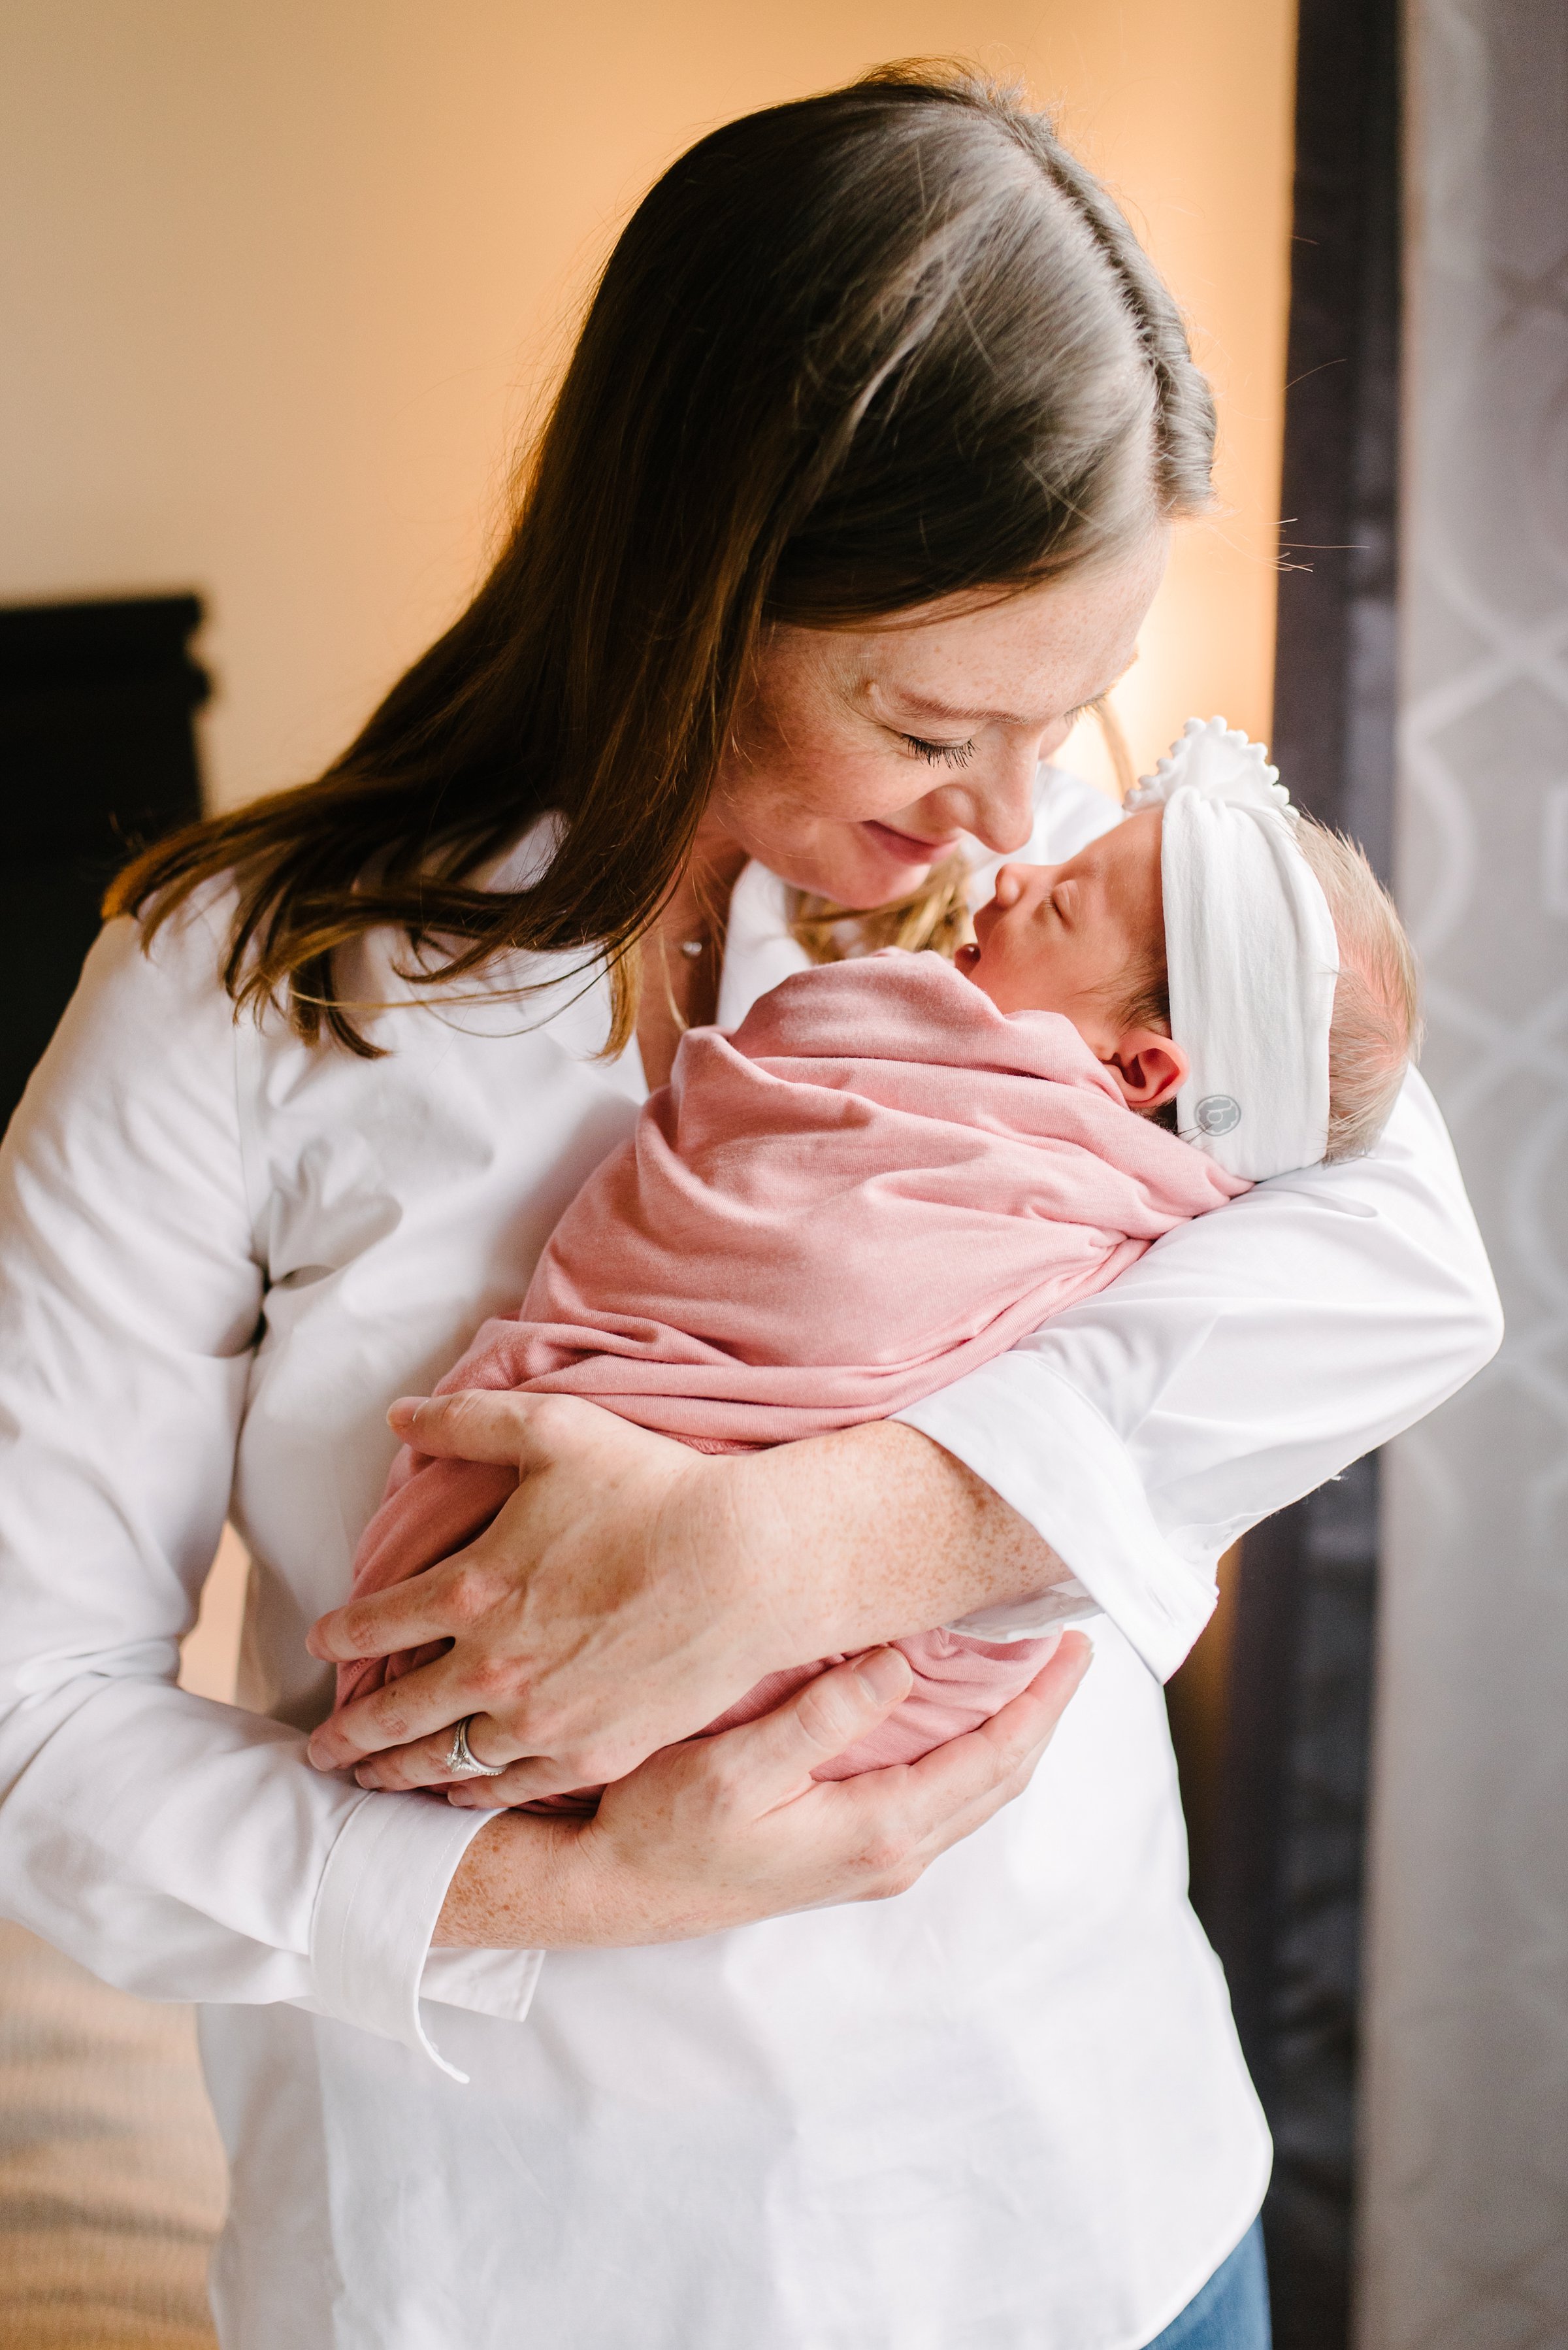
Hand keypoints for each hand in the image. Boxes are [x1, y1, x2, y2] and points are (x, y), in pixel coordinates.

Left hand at [306, 1388, 1069, 1803]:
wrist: (746, 1565)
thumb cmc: (652, 1489)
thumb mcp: (553, 1429)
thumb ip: (466, 1420)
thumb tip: (397, 1415)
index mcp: (470, 1589)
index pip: (374, 1624)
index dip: (337, 1634)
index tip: (320, 1642)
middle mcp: (490, 1666)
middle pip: (394, 1713)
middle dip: (346, 1734)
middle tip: (318, 1752)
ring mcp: (540, 1721)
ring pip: (444, 1760)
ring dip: (395, 1773)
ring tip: (368, 1783)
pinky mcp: (592, 1754)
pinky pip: (510, 1787)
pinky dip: (470, 1795)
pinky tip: (455, 1796)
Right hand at [434, 1633, 1093, 1947]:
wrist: (611, 1892)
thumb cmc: (661, 1828)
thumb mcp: (734, 1766)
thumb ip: (821, 1717)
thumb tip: (902, 1664)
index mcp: (880, 1831)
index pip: (997, 1759)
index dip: (1043, 1700)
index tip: (1075, 1644)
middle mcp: (891, 1855)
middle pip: (1001, 1778)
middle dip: (1042, 1712)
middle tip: (1068, 1643)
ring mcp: (872, 1861)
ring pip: (972, 1791)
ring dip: (1009, 1731)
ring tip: (1027, 1668)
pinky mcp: (848, 1854)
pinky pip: (938, 1797)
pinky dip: (968, 1749)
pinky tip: (957, 1711)